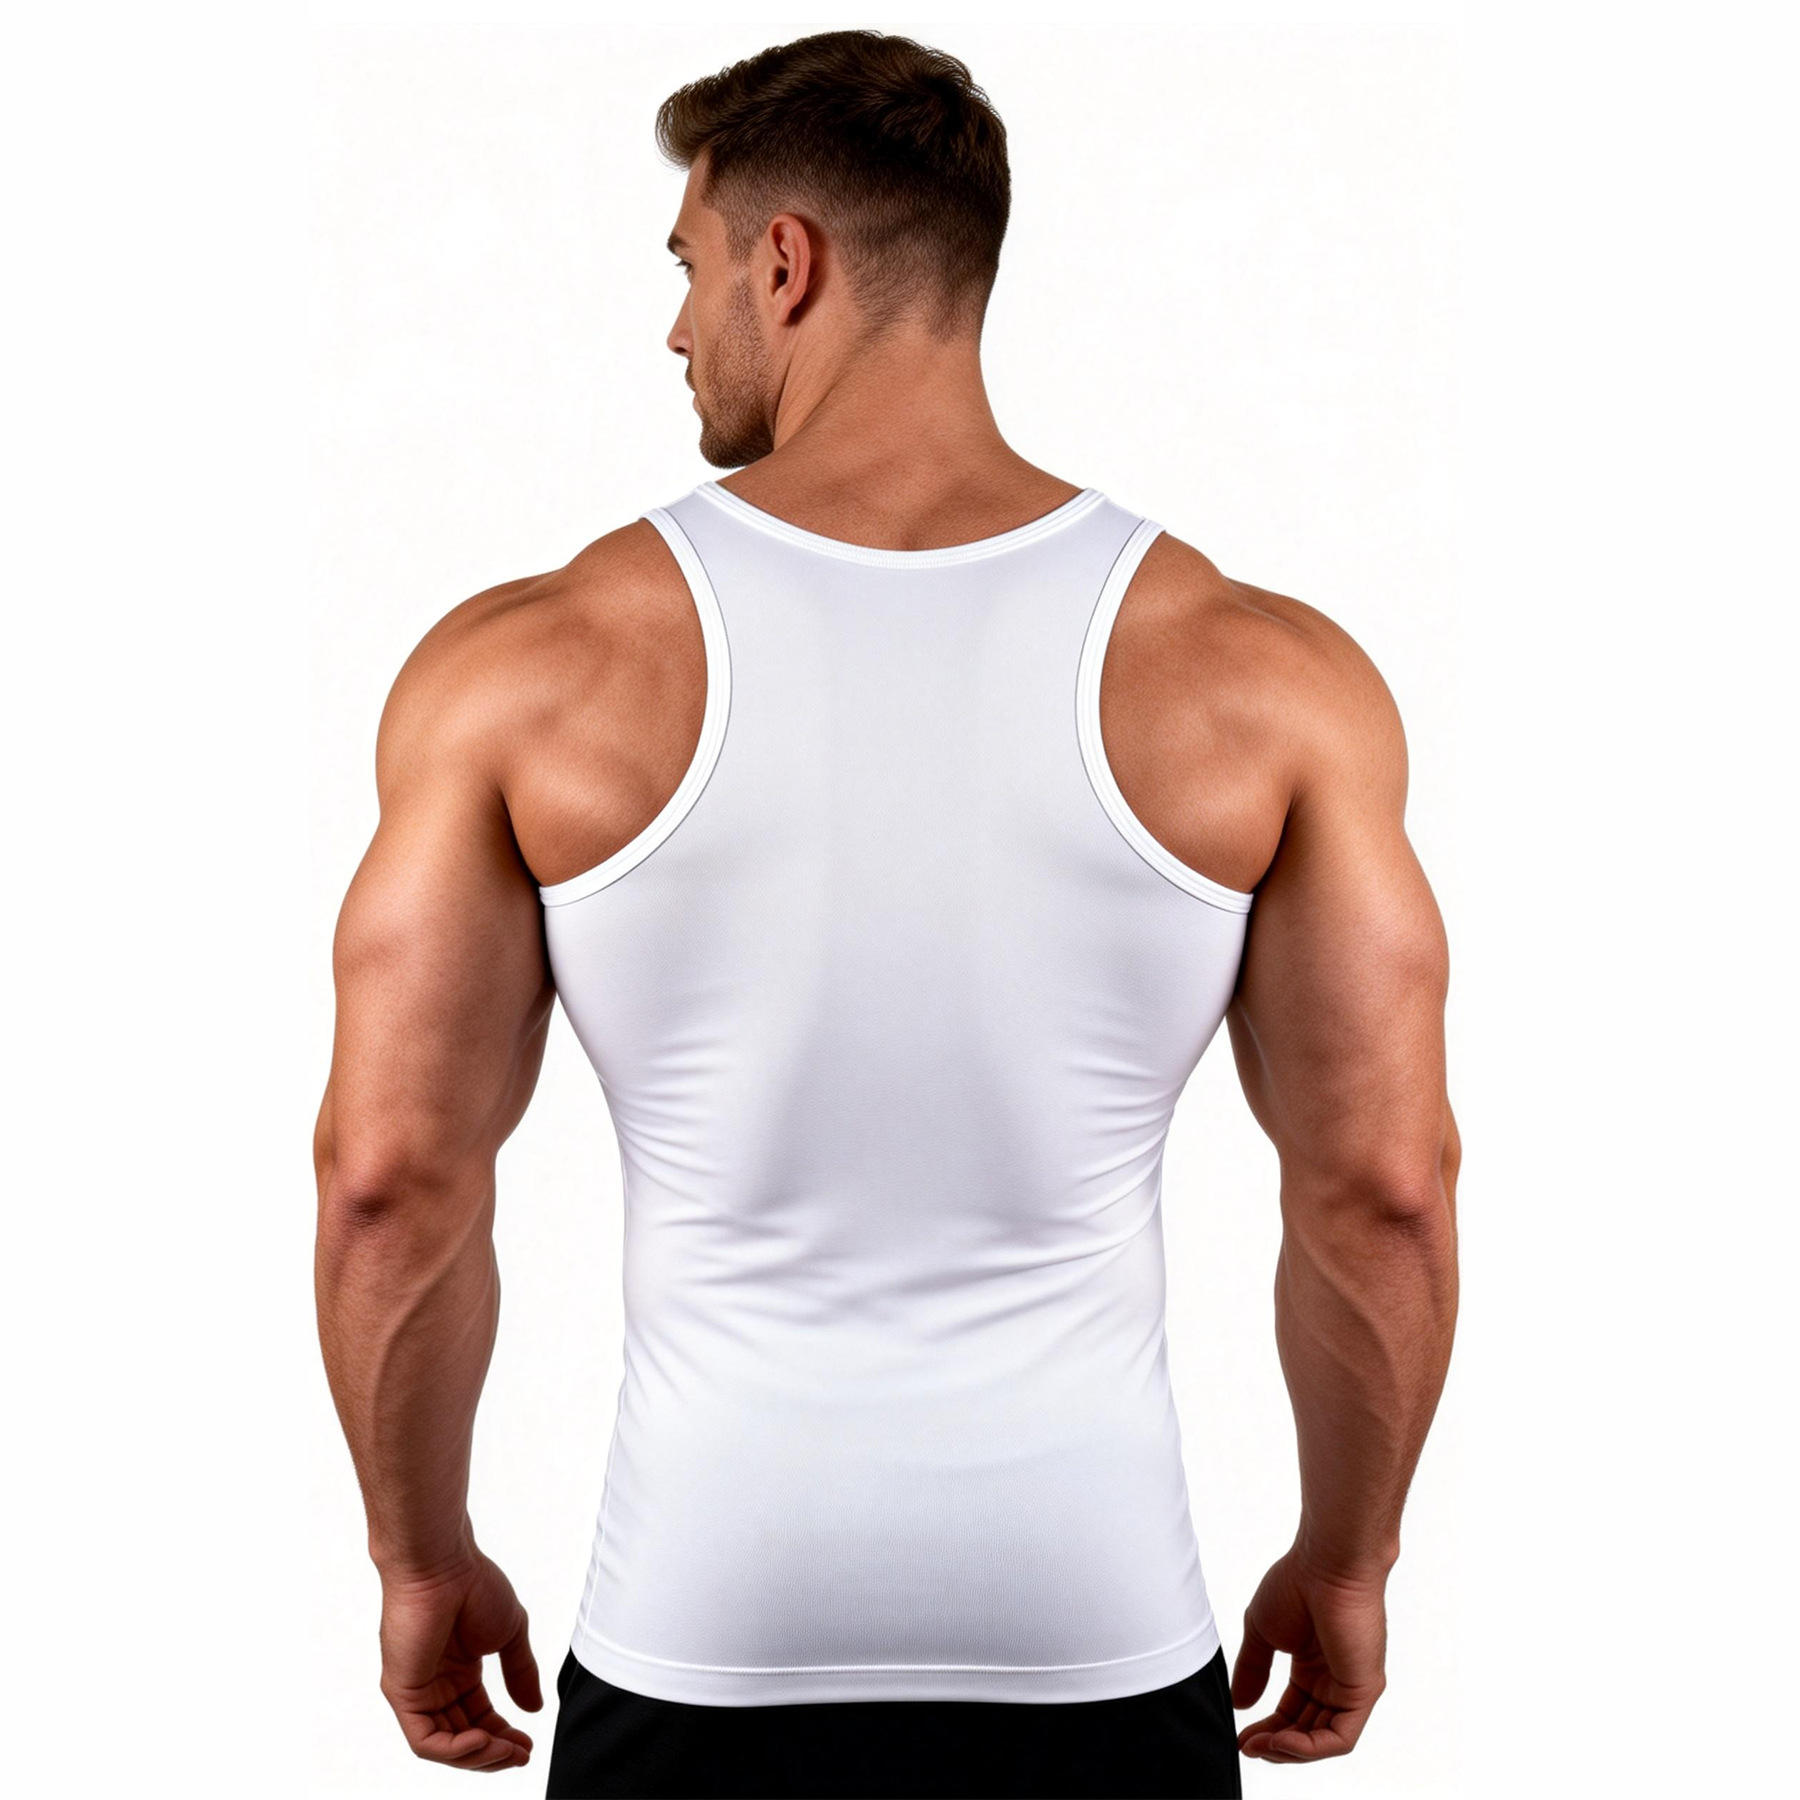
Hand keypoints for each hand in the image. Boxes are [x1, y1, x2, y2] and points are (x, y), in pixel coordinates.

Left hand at [378, 1548, 543, 1771]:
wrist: (444, 1565)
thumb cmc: (474, 1586)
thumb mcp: (510, 1634)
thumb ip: (520, 1672)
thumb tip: (534, 1709)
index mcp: (458, 1670)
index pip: (479, 1718)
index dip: (503, 1736)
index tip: (528, 1744)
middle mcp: (435, 1685)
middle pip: (462, 1737)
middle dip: (493, 1753)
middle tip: (522, 1755)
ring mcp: (416, 1691)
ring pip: (444, 1746)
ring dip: (477, 1756)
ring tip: (506, 1751)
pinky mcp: (401, 1693)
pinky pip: (424, 1739)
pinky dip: (454, 1750)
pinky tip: (482, 1741)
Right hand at [1230, 1546, 1387, 1762]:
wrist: (1325, 1565)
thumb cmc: (1296, 1585)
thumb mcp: (1262, 1632)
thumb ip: (1253, 1669)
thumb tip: (1240, 1703)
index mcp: (1313, 1666)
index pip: (1292, 1711)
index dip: (1267, 1729)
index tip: (1241, 1737)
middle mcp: (1335, 1680)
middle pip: (1306, 1730)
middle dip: (1276, 1744)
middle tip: (1248, 1747)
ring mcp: (1352, 1687)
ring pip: (1324, 1740)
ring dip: (1290, 1750)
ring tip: (1259, 1746)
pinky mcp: (1364, 1691)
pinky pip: (1340, 1737)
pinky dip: (1309, 1747)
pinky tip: (1280, 1741)